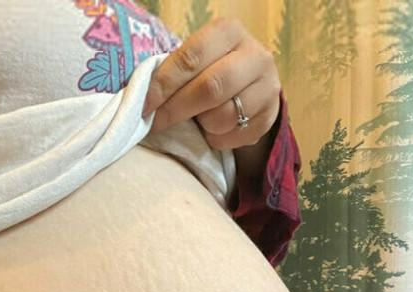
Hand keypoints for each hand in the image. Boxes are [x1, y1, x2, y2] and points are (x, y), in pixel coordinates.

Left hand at [141, 17, 280, 152]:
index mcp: (228, 32)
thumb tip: (141, 100)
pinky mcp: (271, 115)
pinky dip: (217, 138)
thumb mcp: (195, 61)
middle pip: (211, 88)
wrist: (250, 88)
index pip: (192, 57)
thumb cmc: (210, 71)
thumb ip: (174, 72)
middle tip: (157, 122)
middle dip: (177, 109)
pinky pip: (235, 136)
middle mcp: (255, 55)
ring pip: (224, 116)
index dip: (164, 83)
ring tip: (197, 121)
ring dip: (202, 125)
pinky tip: (213, 130)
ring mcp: (268, 86)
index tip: (145, 105)